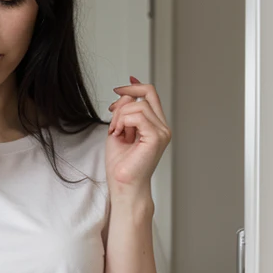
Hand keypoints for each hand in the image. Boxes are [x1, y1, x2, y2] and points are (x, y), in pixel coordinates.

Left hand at [106, 75, 170, 192]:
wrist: (123, 186)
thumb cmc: (121, 166)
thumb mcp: (118, 130)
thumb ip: (123, 112)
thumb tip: (125, 95)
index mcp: (155, 125)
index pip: (151, 95)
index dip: (135, 87)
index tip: (117, 89)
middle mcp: (162, 127)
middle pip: (148, 94)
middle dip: (124, 98)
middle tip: (111, 111)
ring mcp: (162, 132)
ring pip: (139, 105)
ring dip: (120, 116)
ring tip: (115, 131)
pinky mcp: (156, 137)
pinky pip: (139, 115)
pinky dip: (124, 121)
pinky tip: (119, 133)